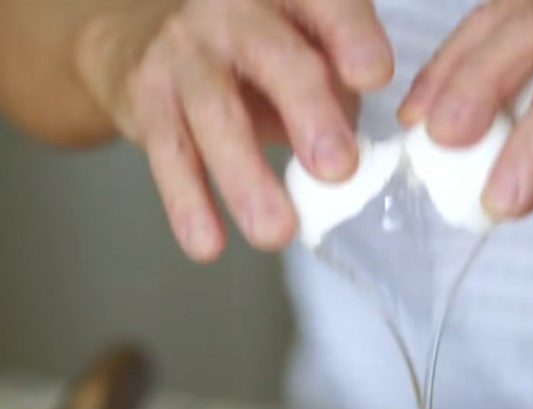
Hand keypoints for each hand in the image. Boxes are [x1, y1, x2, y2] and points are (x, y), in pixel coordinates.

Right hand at [76, 0, 392, 260]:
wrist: (142, 36)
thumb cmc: (254, 54)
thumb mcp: (304, 52)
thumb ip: (337, 91)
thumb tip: (359, 159)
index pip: (325, 3)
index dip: (350, 35)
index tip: (375, 76)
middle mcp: (231, 9)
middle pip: (271, 56)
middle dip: (308, 112)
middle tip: (337, 170)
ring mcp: (184, 53)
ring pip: (215, 113)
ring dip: (247, 178)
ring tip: (277, 234)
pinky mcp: (146, 98)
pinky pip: (170, 154)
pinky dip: (188, 203)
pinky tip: (208, 246)